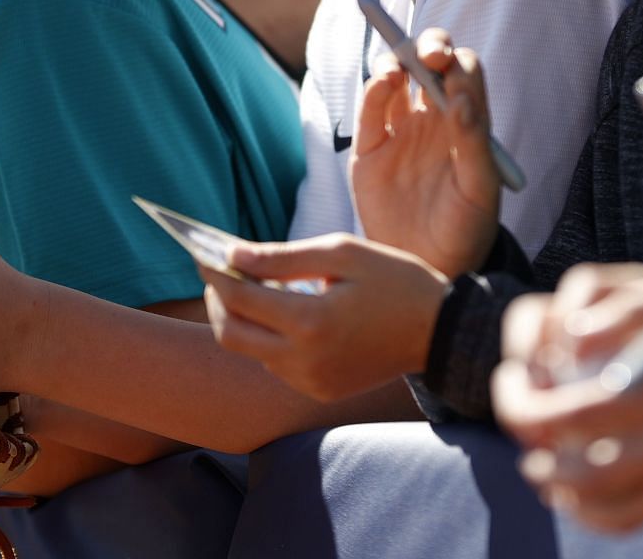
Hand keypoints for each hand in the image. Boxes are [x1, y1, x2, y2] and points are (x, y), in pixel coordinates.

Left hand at [200, 233, 448, 401]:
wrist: (441, 331)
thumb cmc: (395, 281)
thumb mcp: (343, 253)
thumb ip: (283, 257)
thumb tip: (232, 255)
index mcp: (311, 322)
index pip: (239, 298)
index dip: (214, 272)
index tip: (202, 250)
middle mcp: (305, 361)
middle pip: (230, 334)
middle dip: (216, 300)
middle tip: (218, 271)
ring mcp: (311, 382)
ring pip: (251, 351)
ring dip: (242, 318)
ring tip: (253, 285)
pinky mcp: (320, 391)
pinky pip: (277, 364)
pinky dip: (269, 336)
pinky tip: (286, 311)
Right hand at [350, 29, 499, 276]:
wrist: (428, 267)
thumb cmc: (466, 229)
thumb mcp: (481, 189)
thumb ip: (474, 142)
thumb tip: (460, 100)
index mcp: (467, 121)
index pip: (465, 72)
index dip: (458, 63)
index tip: (453, 70)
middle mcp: (433, 118)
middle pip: (429, 63)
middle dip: (429, 46)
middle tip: (430, 55)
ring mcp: (400, 129)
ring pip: (395, 76)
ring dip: (398, 61)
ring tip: (399, 72)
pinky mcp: (370, 147)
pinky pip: (371, 108)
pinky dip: (374, 88)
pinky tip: (384, 83)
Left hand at [493, 261, 642, 528]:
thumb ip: (633, 305)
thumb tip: (569, 332)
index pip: (571, 416)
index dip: (525, 408)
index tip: (511, 389)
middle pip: (581, 472)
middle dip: (536, 455)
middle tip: (520, 433)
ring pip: (610, 509)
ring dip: (564, 493)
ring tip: (542, 470)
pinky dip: (606, 513)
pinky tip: (588, 490)